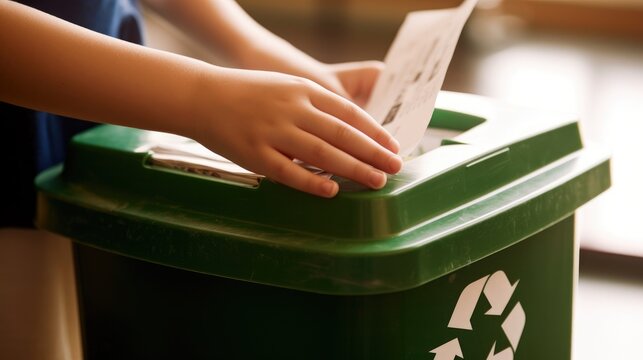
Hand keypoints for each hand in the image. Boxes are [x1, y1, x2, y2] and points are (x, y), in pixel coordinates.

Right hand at [191, 68, 401, 197]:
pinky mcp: (255, 155)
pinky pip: (289, 173)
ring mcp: (273, 132)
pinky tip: (332, 191)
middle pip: (343, 135)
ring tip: (376, 181)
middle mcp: (292, 110)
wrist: (202, 96)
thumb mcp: (286, 86)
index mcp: (303, 90)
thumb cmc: (249, 92)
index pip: (349, 113)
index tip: (394, 146)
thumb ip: (315, 104)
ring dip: (354, 169)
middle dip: (374, 153)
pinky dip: (312, 183)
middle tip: (396, 167)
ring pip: (323, 154)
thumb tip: (350, 131)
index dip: (375, 131)